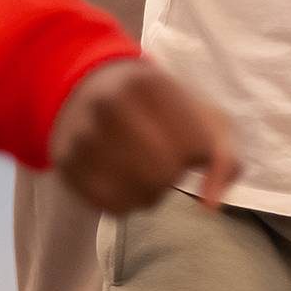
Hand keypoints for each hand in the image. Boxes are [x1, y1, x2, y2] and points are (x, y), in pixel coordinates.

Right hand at [47, 56, 241, 212]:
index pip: (196, 147)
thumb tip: (211, 205)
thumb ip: (224, 158)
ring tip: (143, 168)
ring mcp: (83, 136)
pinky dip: (127, 202)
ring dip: (151, 192)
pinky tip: (123, 179)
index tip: (186, 140)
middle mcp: (110, 106)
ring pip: (139, 195)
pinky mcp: (66, 163)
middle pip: (165, 174)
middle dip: (173, 173)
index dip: (197, 152)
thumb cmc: (158, 106)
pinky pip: (111, 207)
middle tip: (163, 157)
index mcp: (149, 83)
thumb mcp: (200, 114)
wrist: (90, 87)